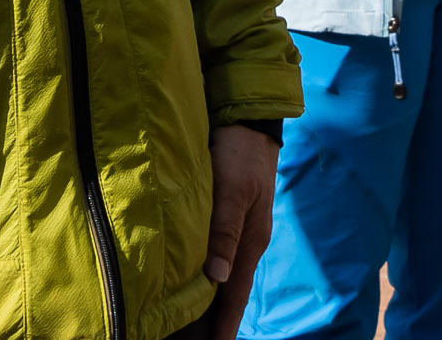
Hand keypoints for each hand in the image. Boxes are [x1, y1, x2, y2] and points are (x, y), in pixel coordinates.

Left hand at [202, 122, 278, 337]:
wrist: (247, 122)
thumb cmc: (240, 155)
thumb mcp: (233, 191)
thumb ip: (224, 232)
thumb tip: (216, 277)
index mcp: (251, 242)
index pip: (235, 295)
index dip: (225, 324)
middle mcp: (244, 243)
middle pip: (228, 290)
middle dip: (215, 318)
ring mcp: (236, 232)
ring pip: (220, 274)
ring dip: (209, 298)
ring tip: (190, 322)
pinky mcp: (224, 219)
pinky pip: (213, 256)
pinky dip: (203, 274)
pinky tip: (190, 280)